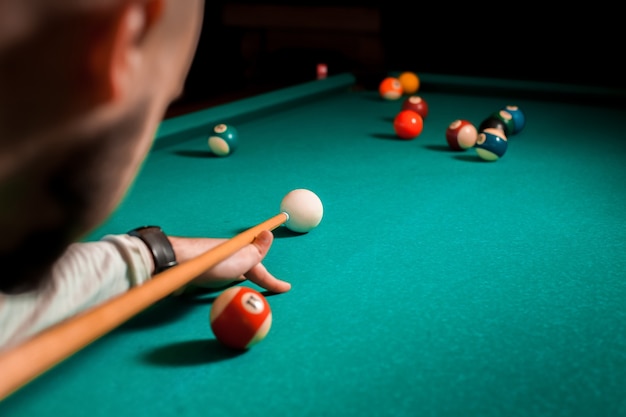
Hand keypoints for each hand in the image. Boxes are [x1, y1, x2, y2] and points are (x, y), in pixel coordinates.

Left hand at [168, 230, 289, 293]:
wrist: (179, 263)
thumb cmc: (213, 262)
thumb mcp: (241, 258)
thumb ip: (257, 250)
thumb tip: (269, 232)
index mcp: (242, 253)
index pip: (262, 269)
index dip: (274, 280)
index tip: (287, 288)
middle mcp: (230, 257)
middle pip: (249, 268)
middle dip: (259, 274)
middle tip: (270, 285)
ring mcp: (217, 264)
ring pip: (236, 272)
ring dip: (245, 277)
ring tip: (252, 284)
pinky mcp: (205, 271)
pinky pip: (223, 278)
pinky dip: (230, 281)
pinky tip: (228, 286)